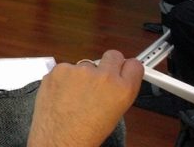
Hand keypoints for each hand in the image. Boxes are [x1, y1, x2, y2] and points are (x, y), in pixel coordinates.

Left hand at [27, 50, 141, 146]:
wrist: (60, 139)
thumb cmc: (85, 133)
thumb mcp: (114, 114)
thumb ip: (116, 92)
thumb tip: (115, 80)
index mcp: (123, 90)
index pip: (134, 65)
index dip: (127, 67)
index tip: (122, 69)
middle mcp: (104, 76)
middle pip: (112, 55)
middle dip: (107, 64)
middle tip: (98, 77)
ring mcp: (80, 70)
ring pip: (85, 64)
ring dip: (81, 74)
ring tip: (75, 95)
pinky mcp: (60, 69)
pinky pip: (65, 69)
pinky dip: (63, 78)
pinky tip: (62, 93)